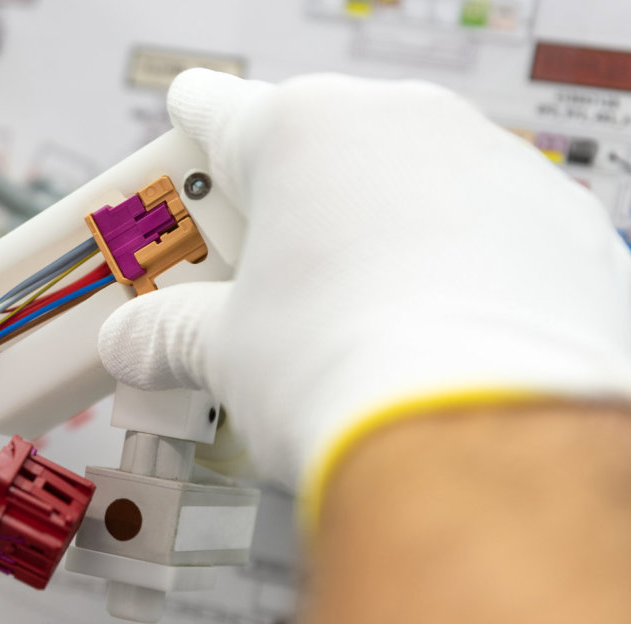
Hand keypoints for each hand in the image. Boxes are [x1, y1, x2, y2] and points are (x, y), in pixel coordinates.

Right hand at [98, 70, 630, 518]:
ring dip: (367, 236)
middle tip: (247, 281)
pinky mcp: (557, 221)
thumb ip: (169, 331)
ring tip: (342, 323)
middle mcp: (401, 123)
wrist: (478, 441)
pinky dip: (450, 265)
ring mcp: (490, 164)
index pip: (217, 111)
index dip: (186, 138)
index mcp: (303, 130)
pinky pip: (482, 226)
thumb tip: (136, 342)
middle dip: (277, 211)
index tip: (177, 158)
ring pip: (404, 184)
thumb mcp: (224, 351)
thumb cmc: (348, 371)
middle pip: (313, 151)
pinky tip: (423, 332)